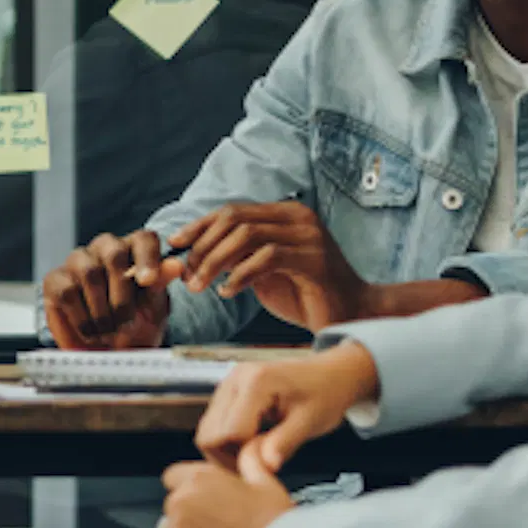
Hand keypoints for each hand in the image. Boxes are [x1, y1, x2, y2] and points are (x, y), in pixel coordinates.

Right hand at [41, 231, 173, 349]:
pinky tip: (90, 330)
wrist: (107, 354)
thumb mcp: (153, 309)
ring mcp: (77, 262)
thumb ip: (160, 284)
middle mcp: (104, 249)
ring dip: (102, 309)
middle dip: (122, 291)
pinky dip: (82, 317)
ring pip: (89, 272)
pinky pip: (67, 291)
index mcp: (134, 251)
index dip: (147, 257)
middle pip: (113, 252)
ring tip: (109, 330)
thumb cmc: (134, 327)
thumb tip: (176, 264)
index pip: (143, 238)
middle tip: (127, 321)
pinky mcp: (54, 279)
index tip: (148, 281)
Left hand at [149, 456, 295, 527]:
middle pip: (172, 505)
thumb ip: (249, 459)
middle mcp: (182, 500)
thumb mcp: (266, 482)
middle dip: (188, 513)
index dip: (189, 489)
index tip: (205, 501)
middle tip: (216, 527)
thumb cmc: (276, 522)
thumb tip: (249, 443)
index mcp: (200, 478)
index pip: (173, 477)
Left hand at [169, 201, 373, 330]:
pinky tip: (228, 292)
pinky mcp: (315, 259)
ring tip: (201, 285)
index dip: (199, 226)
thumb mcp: (263, 271)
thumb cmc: (305, 296)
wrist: (353, 316)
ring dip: (215, 261)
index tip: (175, 243)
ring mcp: (309, 236)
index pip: (232, 210)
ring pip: (246, 235)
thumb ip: (238, 257)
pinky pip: (266, 258)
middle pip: (234, 218)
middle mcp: (298, 217)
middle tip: (186, 274)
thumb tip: (195, 254)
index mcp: (285, 214)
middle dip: (203, 246)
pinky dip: (240, 275)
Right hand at [198, 343, 379, 477]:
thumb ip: (285, 443)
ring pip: (207, 431)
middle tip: (258, 464)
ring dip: (227, 449)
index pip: (229, 433)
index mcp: (255, 382)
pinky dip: (228, 440)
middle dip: (229, 456)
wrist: (331, 373)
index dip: (244, 455)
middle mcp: (234, 379)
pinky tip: (253, 442)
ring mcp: (227, 384)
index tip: (267, 463)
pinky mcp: (227, 392)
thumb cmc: (325, 393)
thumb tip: (265, 467)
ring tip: (258, 452)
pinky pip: (214, 424)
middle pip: (208, 434)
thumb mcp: (311, 421)